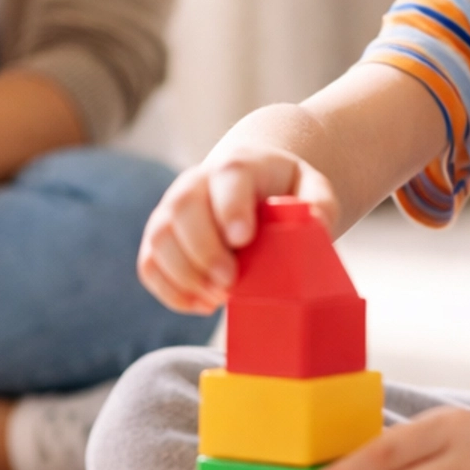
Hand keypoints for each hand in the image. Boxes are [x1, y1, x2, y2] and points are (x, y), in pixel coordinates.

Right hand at [137, 147, 338, 312]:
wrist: (251, 184)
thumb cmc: (282, 190)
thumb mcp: (310, 186)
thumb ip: (319, 201)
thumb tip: (316, 223)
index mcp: (237, 165)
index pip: (227, 178)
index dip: (230, 209)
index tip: (243, 240)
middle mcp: (195, 183)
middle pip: (182, 209)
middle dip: (203, 252)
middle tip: (231, 284)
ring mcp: (171, 210)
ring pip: (159, 239)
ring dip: (185, 276)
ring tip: (220, 297)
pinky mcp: (159, 240)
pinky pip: (149, 266)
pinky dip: (172, 292)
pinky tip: (203, 304)